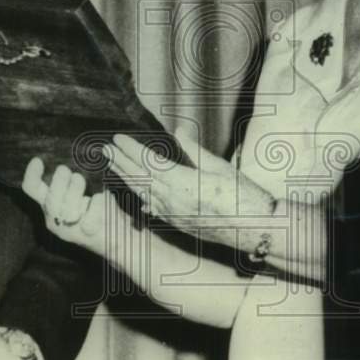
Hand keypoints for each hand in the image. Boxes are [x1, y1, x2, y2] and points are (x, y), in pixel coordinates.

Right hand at [22, 158, 131, 258]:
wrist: (117, 237)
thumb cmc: (96, 209)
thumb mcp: (77, 194)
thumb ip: (67, 182)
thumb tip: (64, 162)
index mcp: (50, 208)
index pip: (32, 191)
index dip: (31, 175)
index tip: (38, 160)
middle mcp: (56, 221)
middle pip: (50, 200)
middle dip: (60, 181)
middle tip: (70, 173)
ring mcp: (72, 230)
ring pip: (68, 208)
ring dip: (76, 189)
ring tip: (84, 183)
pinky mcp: (89, 235)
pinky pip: (92, 214)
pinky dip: (98, 202)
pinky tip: (102, 197)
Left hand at [107, 128, 274, 248]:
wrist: (254, 229)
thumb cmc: (243, 195)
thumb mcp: (219, 168)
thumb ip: (194, 151)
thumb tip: (178, 131)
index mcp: (181, 182)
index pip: (148, 162)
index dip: (130, 149)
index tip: (117, 138)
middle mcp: (172, 200)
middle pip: (139, 178)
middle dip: (120, 162)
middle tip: (105, 150)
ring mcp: (173, 214)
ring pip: (142, 194)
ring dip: (126, 179)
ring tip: (112, 167)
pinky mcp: (179, 224)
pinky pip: (153, 208)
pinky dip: (142, 198)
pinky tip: (138, 196)